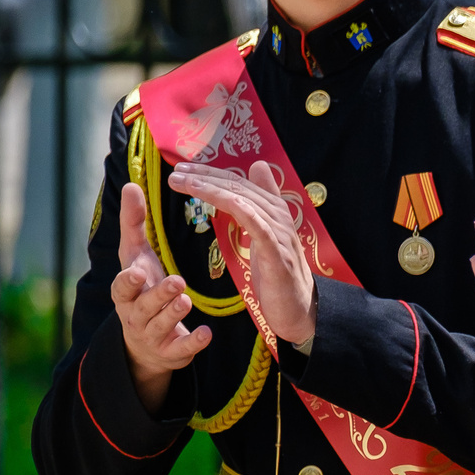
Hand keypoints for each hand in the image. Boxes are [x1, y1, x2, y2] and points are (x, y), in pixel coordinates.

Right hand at [110, 182, 208, 411]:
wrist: (147, 341)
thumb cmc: (143, 288)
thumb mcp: (137, 256)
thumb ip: (133, 223)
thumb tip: (130, 184)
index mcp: (127, 291)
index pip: (121, 286)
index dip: (127, 281)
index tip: (138, 271)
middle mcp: (135, 313)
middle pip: (143, 306)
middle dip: (157, 295)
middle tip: (176, 283)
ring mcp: (153, 334)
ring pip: (161, 324)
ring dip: (173, 312)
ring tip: (187, 300)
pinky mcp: (172, 351)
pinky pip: (182, 348)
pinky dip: (193, 342)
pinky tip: (207, 333)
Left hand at [166, 160, 315, 344]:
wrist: (298, 308)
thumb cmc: (278, 273)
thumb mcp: (266, 234)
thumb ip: (261, 202)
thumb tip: (259, 166)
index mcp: (273, 210)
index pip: (239, 183)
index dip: (210, 172)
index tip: (182, 168)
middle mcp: (278, 216)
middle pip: (239, 188)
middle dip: (205, 177)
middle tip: (175, 172)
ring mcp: (279, 234)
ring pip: (243, 201)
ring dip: (211, 189)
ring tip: (183, 183)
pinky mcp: (277, 253)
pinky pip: (257, 226)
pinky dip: (240, 209)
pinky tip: (221, 200)